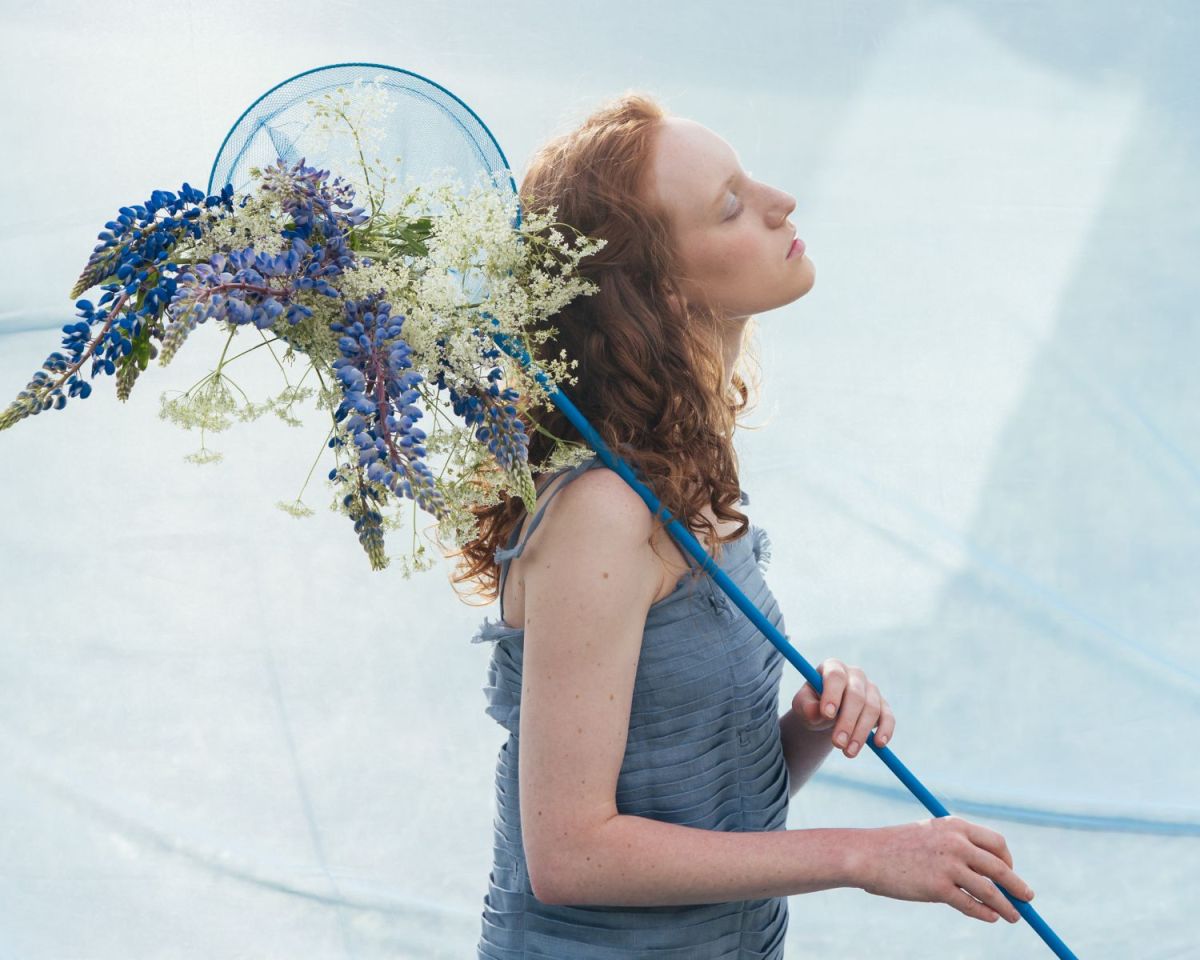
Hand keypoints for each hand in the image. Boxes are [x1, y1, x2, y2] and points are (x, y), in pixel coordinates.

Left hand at [791, 657, 894, 757]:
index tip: (827, 714)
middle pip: (855, 695)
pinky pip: (888, 717)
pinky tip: (879, 744)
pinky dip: (885, 730)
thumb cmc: (813, 704)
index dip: (832, 694)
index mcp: (833, 668)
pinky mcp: (883, 706)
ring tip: (848, 752)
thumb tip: (816, 713)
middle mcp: (855, 675)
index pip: (836, 676)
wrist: (826, 713)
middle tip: (837, 743)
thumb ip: (806, 706)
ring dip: (861, 732)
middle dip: (847, 721)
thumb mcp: (803, 704)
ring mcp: (872, 689)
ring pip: (871, 709)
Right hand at [855, 816, 1035, 923]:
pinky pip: (971, 904)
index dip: (1008, 860)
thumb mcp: (931, 836)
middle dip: (1017, 885)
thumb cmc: (898, 846)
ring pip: (990, 890)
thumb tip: (987, 873)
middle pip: (1000, 867)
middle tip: (1028, 898)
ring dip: (1006, 906)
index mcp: (955, 826)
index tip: (1008, 873)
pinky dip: (985, 913)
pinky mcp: (938, 888)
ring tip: (1014, 916)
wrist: (867, 854)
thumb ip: (957, 847)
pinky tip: (991, 917)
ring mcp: (948, 865)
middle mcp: (956, 843)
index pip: (996, 843)